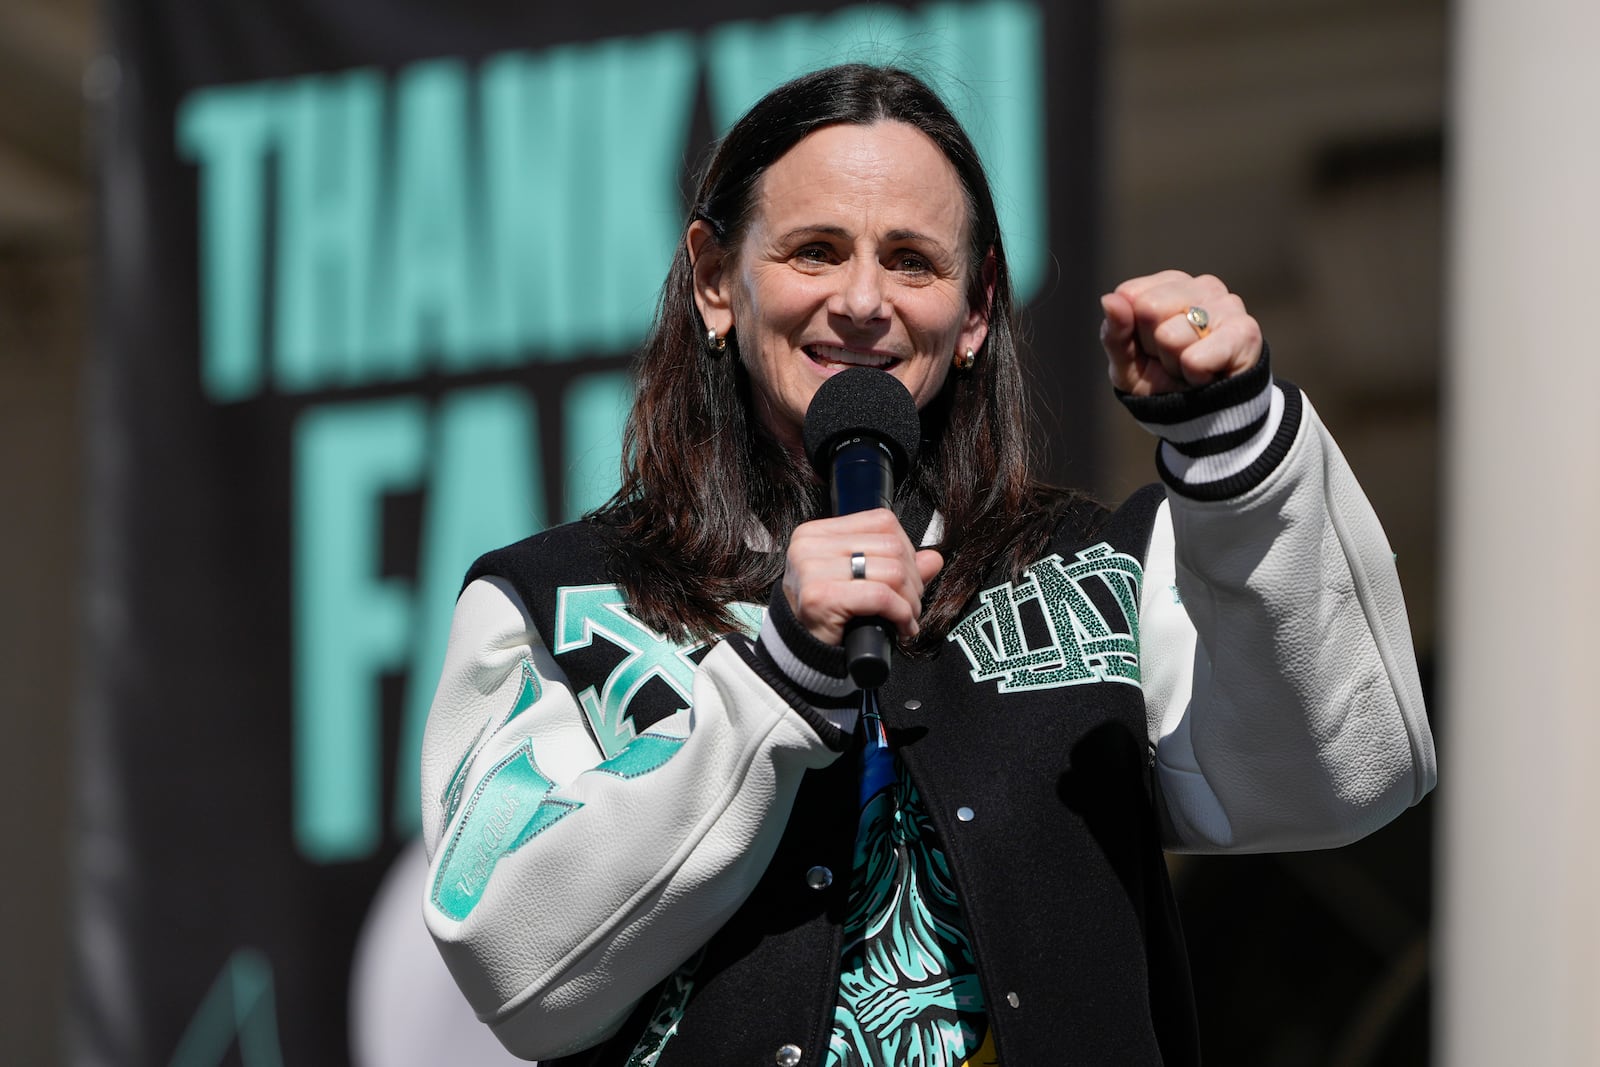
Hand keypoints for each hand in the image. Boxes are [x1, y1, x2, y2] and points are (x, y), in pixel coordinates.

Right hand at [782, 509, 943, 646]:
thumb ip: (896, 566)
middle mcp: (810, 545)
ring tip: (906, 617)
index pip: (882, 522)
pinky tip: (901, 627)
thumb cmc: (827, 618)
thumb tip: (933, 558)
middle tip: (910, 603)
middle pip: (891, 546)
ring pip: (891, 571)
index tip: (907, 577)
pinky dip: (901, 614)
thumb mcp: (861, 583)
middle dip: (912, 579)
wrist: (803, 654)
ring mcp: (812, 569)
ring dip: (910, 600)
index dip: (907, 550)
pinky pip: (880, 596)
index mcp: (817, 533)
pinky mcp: (820, 595)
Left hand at [1100, 270, 1262, 395]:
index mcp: (1170, 285)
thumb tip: (1110, 299)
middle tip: (1174, 358)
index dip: (1133, 331)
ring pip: (1170, 336)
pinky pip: (1195, 359)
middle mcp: (1202, 286)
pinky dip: (1194, 376)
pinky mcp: (1245, 331)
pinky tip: (1209, 374)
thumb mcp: (1127, 363)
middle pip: (1148, 308)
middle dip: (1154, 346)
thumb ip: (1115, 333)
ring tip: (1192, 366)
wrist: (1204, 417)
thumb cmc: (1163, 381)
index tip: (1152, 346)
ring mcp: (1227, 304)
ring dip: (1175, 364)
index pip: (1129, 294)